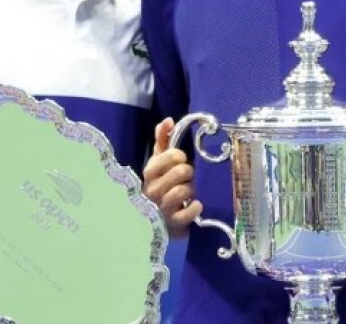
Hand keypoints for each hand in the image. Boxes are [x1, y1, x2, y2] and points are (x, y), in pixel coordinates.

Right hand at [143, 118, 200, 238]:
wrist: (159, 218)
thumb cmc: (162, 184)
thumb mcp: (159, 162)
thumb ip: (162, 140)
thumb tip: (168, 120)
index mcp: (149, 173)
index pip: (167, 156)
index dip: (178, 156)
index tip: (180, 159)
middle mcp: (152, 190)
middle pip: (180, 172)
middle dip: (188, 173)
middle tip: (187, 177)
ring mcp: (161, 208)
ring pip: (182, 191)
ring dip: (191, 189)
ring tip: (189, 191)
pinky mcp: (172, 224)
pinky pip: (187, 213)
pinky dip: (195, 208)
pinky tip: (196, 205)